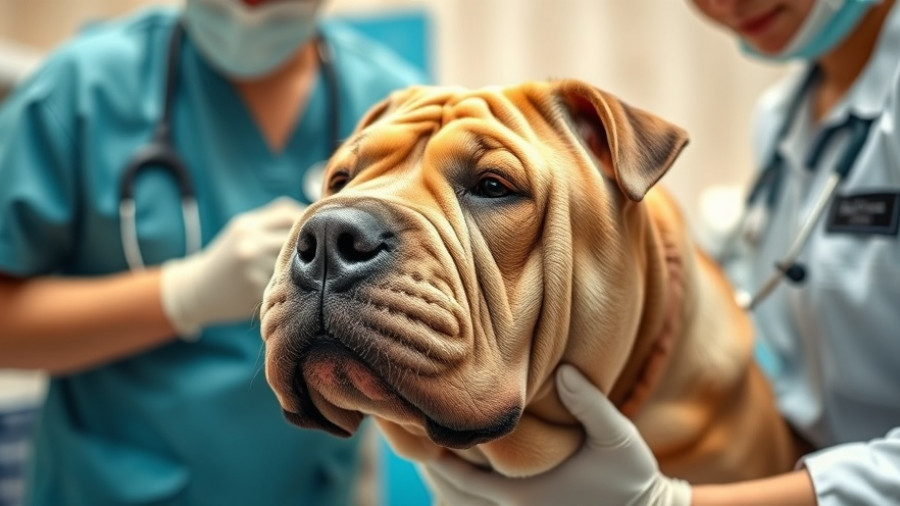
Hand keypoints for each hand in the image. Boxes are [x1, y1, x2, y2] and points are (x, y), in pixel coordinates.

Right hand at [160, 197, 304, 337]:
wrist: (196, 290)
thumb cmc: (227, 256)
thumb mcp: (242, 230)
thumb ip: (274, 221)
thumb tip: (316, 215)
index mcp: (246, 226)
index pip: (289, 214)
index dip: (306, 219)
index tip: (317, 226)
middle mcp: (250, 246)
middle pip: (296, 239)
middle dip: (309, 244)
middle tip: (317, 250)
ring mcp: (254, 271)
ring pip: (295, 263)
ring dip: (303, 266)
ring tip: (300, 270)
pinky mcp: (258, 293)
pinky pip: (286, 283)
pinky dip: (290, 284)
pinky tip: (284, 286)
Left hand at [424, 365, 691, 505]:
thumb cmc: (630, 476)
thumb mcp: (617, 436)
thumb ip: (590, 404)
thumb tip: (564, 369)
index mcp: (522, 491)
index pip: (460, 470)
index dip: (433, 445)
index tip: (414, 417)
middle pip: (451, 487)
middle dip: (429, 457)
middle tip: (405, 424)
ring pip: (462, 499)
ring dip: (443, 471)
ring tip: (423, 438)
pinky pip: (480, 502)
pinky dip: (462, 485)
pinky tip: (456, 460)